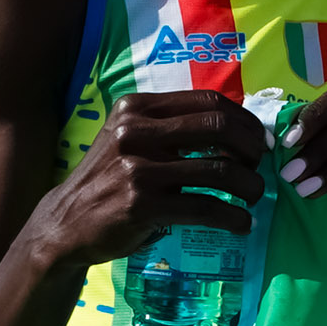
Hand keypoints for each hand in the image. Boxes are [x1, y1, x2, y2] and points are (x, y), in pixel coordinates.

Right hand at [27, 90, 268, 275]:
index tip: (260, 141)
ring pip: (220, 171)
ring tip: (254, 197)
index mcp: (136, 108)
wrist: (66, 223)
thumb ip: (173, 129)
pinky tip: (242, 223)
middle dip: (252, 148)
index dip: (245, 121)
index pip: (209, 102)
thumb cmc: (111, 181)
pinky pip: (207, 207)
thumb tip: (240, 129)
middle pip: (220, 127)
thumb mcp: (132, 140)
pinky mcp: (142, 205)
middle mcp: (134, 132)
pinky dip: (235, 217)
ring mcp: (137, 168)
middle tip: (259, 167)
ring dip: (250, 186)